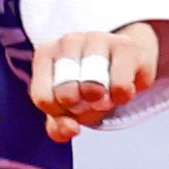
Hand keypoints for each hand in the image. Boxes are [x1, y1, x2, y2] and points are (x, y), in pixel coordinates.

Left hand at [29, 23, 159, 142]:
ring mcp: (97, 39)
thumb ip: (59, 126)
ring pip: (92, 87)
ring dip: (101, 103)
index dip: (59, 115)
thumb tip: (71, 129)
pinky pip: (120, 86)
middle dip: (80, 108)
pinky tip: (121, 92)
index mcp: (46, 55)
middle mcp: (68, 41)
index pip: (43, 98)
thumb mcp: (68, 109)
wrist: (125, 65)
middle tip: (91, 104)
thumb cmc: (87, 89)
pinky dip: (122, 98)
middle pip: (66, 92)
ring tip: (106, 98)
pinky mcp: (126, 47)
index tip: (71, 110)